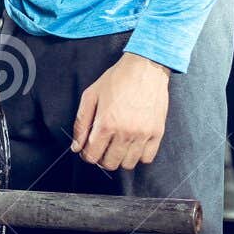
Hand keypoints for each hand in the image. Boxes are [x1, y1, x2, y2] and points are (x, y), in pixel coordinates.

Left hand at [72, 54, 169, 170]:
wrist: (145, 69)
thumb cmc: (116, 80)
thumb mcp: (90, 97)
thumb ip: (81, 123)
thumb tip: (76, 147)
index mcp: (106, 124)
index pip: (92, 155)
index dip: (86, 155)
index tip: (87, 150)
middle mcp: (125, 133)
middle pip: (110, 163)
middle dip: (101, 159)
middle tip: (102, 147)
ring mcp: (143, 135)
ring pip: (128, 164)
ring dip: (119, 159)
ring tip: (117, 146)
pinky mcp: (157, 133)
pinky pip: (147, 158)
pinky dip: (138, 156)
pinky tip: (132, 144)